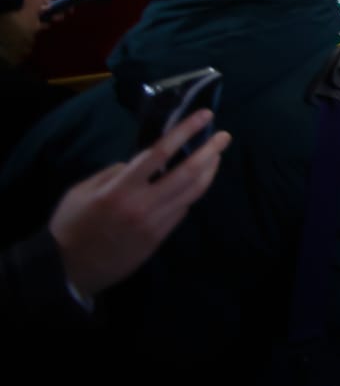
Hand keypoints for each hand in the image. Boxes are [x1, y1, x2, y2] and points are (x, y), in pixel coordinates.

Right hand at [49, 110, 229, 297]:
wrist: (68, 270)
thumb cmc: (71, 226)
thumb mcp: (82, 191)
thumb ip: (113, 173)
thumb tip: (141, 163)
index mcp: (120, 188)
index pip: (160, 153)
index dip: (185, 131)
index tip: (204, 116)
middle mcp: (143, 205)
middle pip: (188, 172)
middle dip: (210, 151)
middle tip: (224, 137)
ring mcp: (154, 223)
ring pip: (193, 193)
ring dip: (209, 172)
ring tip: (217, 156)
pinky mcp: (159, 238)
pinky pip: (183, 210)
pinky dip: (192, 193)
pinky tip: (196, 182)